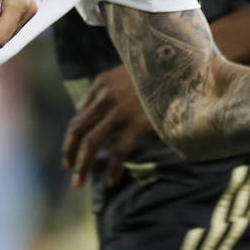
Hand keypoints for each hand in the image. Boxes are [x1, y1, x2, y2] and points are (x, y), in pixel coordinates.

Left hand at [62, 65, 157, 187]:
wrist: (180, 68)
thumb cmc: (155, 73)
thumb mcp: (125, 74)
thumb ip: (107, 92)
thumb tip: (89, 113)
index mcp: (100, 84)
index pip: (79, 115)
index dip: (72, 137)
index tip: (71, 152)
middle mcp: (105, 96)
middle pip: (78, 129)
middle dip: (70, 152)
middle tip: (68, 169)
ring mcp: (120, 110)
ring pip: (91, 142)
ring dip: (82, 164)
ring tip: (79, 182)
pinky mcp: (138, 122)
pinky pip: (119, 151)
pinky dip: (113, 168)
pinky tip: (110, 181)